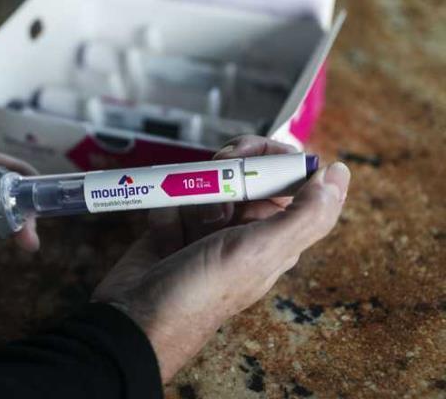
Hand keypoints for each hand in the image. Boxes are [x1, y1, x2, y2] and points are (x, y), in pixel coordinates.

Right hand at [93, 136, 350, 382]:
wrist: (134, 319)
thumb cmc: (199, 294)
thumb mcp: (259, 252)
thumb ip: (306, 214)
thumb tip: (338, 174)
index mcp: (273, 235)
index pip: (287, 179)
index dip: (271, 157)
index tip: (248, 154)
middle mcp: (242, 230)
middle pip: (245, 173)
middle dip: (225, 169)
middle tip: (213, 175)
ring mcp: (205, 229)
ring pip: (206, 183)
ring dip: (191, 193)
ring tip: (184, 224)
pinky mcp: (173, 228)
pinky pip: (174, 198)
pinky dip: (166, 208)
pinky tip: (163, 236)